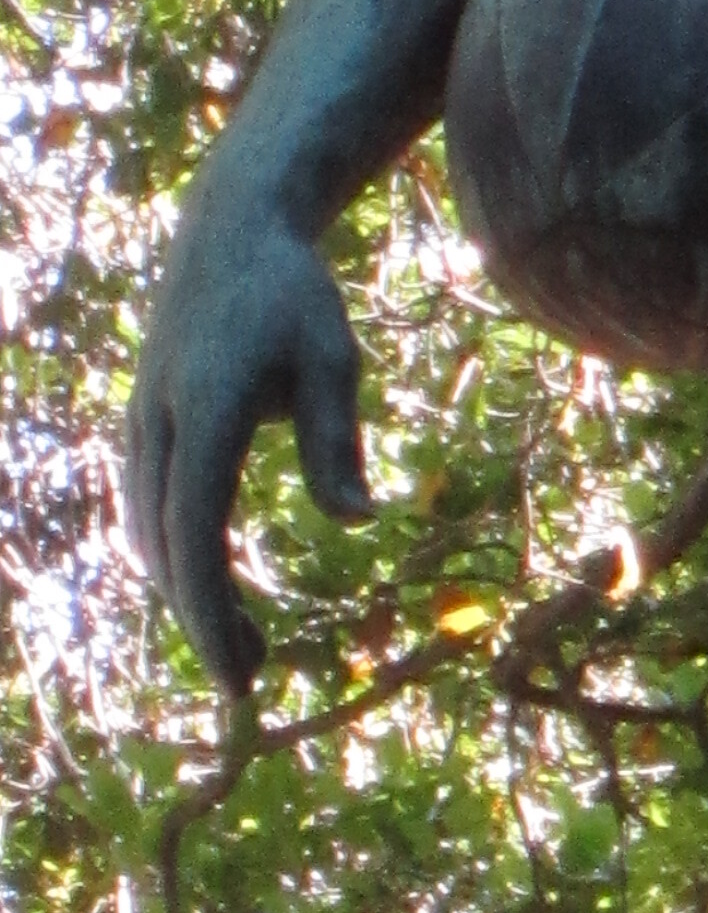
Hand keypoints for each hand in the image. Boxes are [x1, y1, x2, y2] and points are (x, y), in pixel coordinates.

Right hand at [123, 182, 371, 688]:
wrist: (231, 232)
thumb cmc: (295, 298)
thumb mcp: (333, 360)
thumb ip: (337, 442)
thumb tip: (361, 517)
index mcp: (209, 408)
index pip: (199, 531)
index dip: (210, 611)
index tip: (237, 675)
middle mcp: (159, 420)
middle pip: (169, 547)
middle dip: (203, 621)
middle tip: (252, 680)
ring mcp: (141, 422)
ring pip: (151, 534)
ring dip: (190, 595)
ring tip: (250, 647)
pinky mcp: (141, 425)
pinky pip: (149, 509)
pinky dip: (176, 559)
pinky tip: (214, 590)